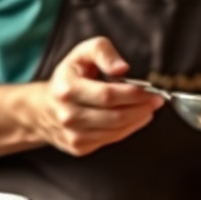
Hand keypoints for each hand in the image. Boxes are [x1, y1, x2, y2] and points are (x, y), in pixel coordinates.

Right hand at [32, 37, 163, 155]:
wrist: (43, 107)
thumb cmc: (70, 76)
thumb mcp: (83, 53)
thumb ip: (103, 52)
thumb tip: (122, 68)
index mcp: (67, 89)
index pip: (107, 95)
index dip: (134, 94)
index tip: (151, 90)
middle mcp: (67, 115)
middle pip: (114, 116)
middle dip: (141, 108)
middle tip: (157, 100)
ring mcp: (72, 134)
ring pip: (115, 131)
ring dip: (138, 119)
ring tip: (149, 108)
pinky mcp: (79, 147)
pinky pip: (111, 139)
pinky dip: (128, 129)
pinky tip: (135, 117)